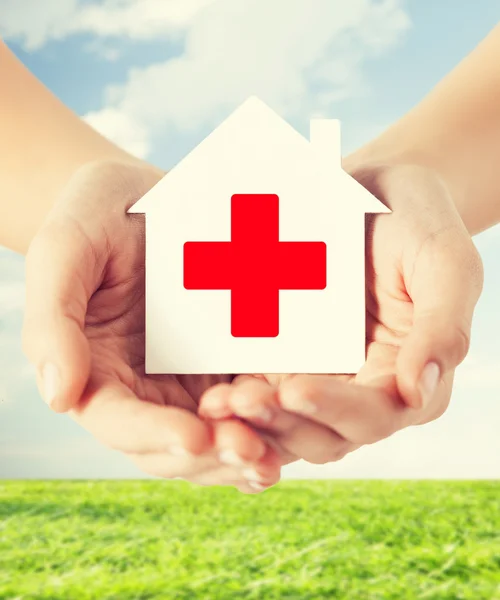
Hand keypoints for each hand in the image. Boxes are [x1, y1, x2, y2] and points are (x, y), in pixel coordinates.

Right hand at [22, 160, 280, 492]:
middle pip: (172, 446)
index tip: (192, 436)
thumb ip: (54, 321)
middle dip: (211, 455)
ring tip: (275, 456)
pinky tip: (298, 426)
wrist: (146, 195)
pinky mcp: (227, 362)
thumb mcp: (66, 249)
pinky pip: (249, 404)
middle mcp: (144, 388)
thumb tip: (59, 396)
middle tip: (252, 452)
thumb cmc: (97, 215)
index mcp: (98, 372)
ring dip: (245, 452)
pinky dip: (270, 423)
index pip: (119, 421)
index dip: (153, 434)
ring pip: (215, 436)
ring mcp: (189, 379)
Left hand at [199, 163, 483, 464]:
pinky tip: (209, 391)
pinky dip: (238, 400)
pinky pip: (260, 389)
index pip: (375, 414)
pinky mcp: (286, 358)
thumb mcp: (444, 262)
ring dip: (251, 422)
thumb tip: (418, 393)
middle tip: (239, 402)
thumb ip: (442, 327)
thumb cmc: (417, 220)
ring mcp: (320, 376)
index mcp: (407, 376)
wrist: (372, 190)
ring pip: (285, 421)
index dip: (336, 410)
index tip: (294, 388)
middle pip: (323, 432)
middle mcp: (362, 388)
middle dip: (281, 423)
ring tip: (216, 403)